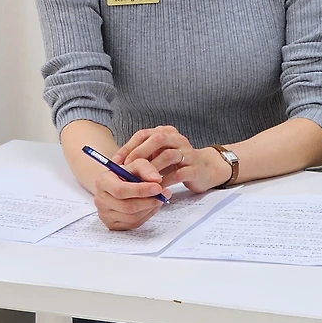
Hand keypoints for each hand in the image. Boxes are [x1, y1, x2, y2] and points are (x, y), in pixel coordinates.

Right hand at [93, 158, 166, 230]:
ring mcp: (105, 215)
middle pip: (127, 206)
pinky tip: (152, 205)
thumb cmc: (127, 173)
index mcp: (102, 182)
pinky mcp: (112, 225)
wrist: (118, 184)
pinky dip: (147, 215)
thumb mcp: (136, 164)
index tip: (158, 187)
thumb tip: (156, 179)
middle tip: (164, 193)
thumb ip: (146, 168)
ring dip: (150, 208)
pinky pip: (133, 224)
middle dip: (149, 201)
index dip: (141, 190)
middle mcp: (100, 200)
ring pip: (132, 217)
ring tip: (160, 198)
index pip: (120, 190)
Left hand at [114, 125, 229, 192]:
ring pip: (168, 155)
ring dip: (151, 169)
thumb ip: (144, 156)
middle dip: (139, 153)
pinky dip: (164, 182)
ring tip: (139, 181)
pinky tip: (154, 190)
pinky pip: (177, 173)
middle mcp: (177, 139)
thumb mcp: (160, 155)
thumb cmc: (178, 163)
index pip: (143, 134)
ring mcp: (188, 152)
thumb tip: (118, 166)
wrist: (206, 169)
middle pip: (157, 139)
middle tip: (127, 169)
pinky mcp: (194, 168)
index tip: (115, 162)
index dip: (127, 147)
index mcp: (166, 133)